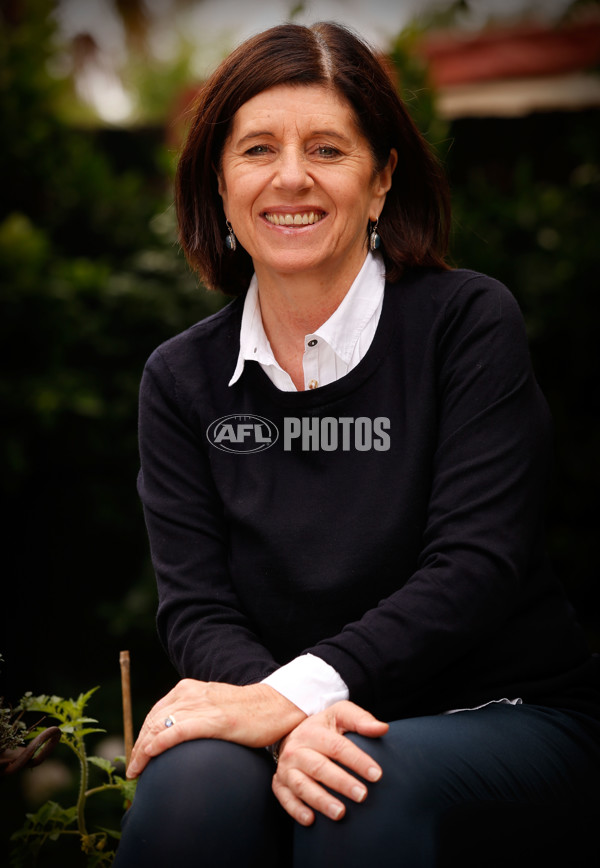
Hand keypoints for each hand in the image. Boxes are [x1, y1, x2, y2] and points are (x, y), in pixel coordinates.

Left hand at [126, 679, 305, 778]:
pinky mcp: (214, 720)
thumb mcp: (212, 706)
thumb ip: (193, 714)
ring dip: (142, 751)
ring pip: (160, 727)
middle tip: (132, 770)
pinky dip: (159, 744)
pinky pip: (177, 732)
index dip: (141, 735)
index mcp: (188, 689)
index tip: (136, 756)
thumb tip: (173, 736)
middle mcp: (191, 694)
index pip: (155, 713)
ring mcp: (202, 706)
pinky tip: (149, 755)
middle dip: (138, 746)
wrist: (275, 707)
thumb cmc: (245, 712)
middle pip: (153, 721)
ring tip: (136, 771)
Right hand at [272, 700, 387, 825]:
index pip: (337, 746)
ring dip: (321, 800)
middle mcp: (296, 750)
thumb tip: (382, 728)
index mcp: (313, 731)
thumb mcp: (340, 714)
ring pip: (302, 785)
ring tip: (340, 813)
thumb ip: (361, 720)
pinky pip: (284, 798)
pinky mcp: (279, 783)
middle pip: (319, 767)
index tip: (377, 774)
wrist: (293, 734)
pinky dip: (296, 810)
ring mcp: (286, 768)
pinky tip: (311, 820)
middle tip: (362, 795)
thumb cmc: (324, 727)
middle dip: (341, 782)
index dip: (357, 760)